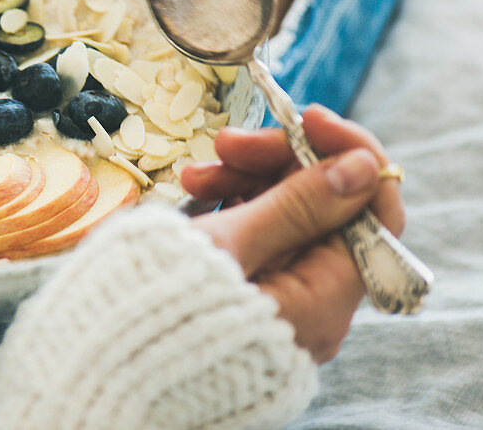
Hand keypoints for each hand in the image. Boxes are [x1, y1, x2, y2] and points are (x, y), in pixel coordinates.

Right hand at [183, 105, 404, 362]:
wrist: (108, 363)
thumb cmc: (158, 308)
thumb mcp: (227, 245)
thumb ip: (297, 205)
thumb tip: (364, 167)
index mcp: (321, 302)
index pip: (375, 213)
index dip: (347, 155)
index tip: (306, 118)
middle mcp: (312, 307)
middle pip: (326, 209)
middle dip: (279, 164)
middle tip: (227, 142)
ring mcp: (281, 302)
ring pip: (287, 216)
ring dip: (247, 181)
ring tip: (194, 176)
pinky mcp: (249, 295)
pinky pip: (259, 237)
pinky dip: (232, 207)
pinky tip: (194, 193)